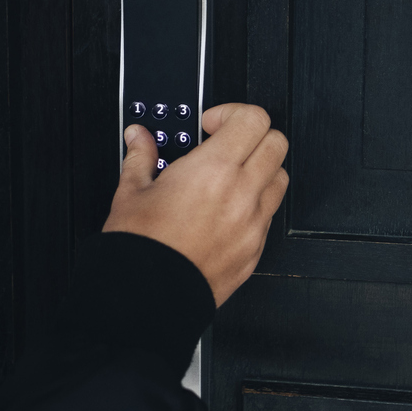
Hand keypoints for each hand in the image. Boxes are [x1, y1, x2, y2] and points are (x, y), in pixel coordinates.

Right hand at [101, 103, 288, 305]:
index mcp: (213, 170)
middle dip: (252, 136)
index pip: (252, 118)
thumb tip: (139, 138)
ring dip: (261, 168)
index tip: (212, 124)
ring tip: (230, 177)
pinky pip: (271, 214)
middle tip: (226, 145)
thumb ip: (140, 156)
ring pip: (281, 177)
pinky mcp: (256, 249)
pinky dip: (256, 203)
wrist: (147, 298)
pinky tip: (228, 209)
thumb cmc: (141, 249)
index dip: (233, 113)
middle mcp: (241, 193)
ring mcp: (253, 223)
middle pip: (276, 141)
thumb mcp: (130, 192)